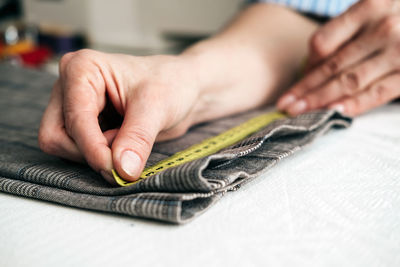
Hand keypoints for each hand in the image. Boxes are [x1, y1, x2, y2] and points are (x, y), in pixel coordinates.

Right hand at [39, 50, 204, 182]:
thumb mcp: (157, 107)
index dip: (93, 148)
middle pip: (57, 136)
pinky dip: (99, 156)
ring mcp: (72, 107)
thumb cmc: (169, 84)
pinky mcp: (81, 125)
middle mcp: (69, 87)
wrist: (182, 90)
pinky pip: (77, 152)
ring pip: (64, 147)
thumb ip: (137, 138)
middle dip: (90, 152)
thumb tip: (122, 170)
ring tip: (127, 139)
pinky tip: (122, 142)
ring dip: (96, 155)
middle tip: (124, 152)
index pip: (74, 119)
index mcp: (82, 68)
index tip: (115, 169)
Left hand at [277, 0, 399, 115]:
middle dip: (304, 90)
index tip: (294, 86)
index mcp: (369, 7)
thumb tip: (313, 64)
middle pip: (331, 65)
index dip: (305, 67)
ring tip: (297, 113)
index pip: (322, 42)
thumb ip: (346, 29)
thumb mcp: (376, 7)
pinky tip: (334, 112)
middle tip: (283, 105)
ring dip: (320, 100)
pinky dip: (354, 104)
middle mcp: (383, 28)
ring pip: (349, 81)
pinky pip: (378, 92)